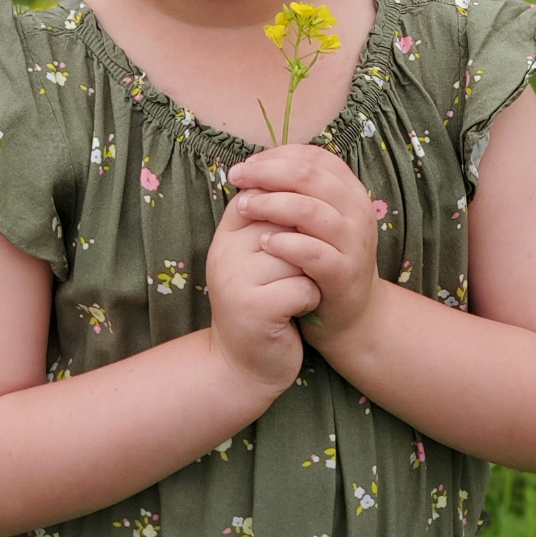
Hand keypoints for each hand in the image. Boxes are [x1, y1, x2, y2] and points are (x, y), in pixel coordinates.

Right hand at [205, 192, 320, 394]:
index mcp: (226, 234)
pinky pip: (303, 288)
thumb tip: (303, 171)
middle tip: (300, 271)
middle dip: (305, 247)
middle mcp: (225, 252)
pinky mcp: (255, 309)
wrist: (244, 365)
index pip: (268, 197)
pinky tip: (297, 312)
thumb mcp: (258, 255)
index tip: (299, 240)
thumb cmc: (262, 301)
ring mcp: (236, 281)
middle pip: (287, 224)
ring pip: (298, 255)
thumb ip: (271, 219)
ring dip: (309, 275)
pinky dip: (310, 301)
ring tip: (295, 292)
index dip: (295, 215)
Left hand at [227, 146, 381, 350]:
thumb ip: (293, 192)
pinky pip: (312, 252)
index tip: (245, 166)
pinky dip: (284, 244)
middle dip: (266, 173)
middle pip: (308, 175)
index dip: (275, 156)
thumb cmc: (324, 257)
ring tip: (243, 207)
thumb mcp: (315, 219)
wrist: (352, 312)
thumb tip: (250, 168)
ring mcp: (353, 241)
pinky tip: (262, 243)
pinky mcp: (344, 272)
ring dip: (270, 204)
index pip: (312, 157)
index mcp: (349, 189)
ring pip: (309, 210)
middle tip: (236, 178)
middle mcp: (357, 210)